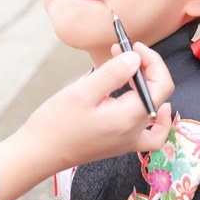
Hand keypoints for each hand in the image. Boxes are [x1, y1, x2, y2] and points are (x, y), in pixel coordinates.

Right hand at [0, 43, 172, 199]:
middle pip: (159, 95)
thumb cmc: (56, 123)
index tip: (133, 46)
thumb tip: (135, 58)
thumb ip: (112, 73)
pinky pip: (149, 133)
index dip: (152, 61)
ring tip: (133, 69)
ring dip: (150, 87)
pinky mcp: (119, 144)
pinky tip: (147, 106)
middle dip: (145, 67)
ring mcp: (128, 141)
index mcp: (129, 117)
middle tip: (122, 51)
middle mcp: (134, 132)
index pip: (160, 85)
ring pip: (157, 113)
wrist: (39, 153)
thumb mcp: (82, 92)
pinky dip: (154, 118)